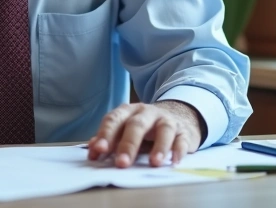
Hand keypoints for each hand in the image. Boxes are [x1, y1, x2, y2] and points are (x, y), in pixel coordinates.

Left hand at [87, 101, 203, 167]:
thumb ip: (109, 139)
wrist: (177, 117)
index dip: (105, 134)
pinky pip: (182, 139)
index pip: (114, 119)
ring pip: (163, 129)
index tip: (98, 151)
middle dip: (128, 144)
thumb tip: (92, 148)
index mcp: (128, 111)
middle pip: (136, 124)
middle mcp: (146, 112)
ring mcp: (166, 120)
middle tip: (122, 163)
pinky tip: (174, 161)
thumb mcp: (125, 130)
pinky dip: (178, 150)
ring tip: (154, 163)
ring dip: (159, 146)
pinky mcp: (183, 131)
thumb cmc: (145, 128)